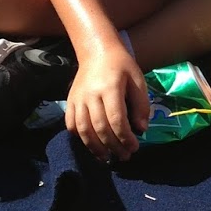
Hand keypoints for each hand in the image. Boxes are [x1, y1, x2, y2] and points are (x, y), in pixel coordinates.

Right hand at [64, 39, 149, 161]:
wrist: (97, 52)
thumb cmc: (121, 66)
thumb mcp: (138, 81)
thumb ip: (141, 105)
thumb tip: (141, 130)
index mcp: (110, 88)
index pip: (116, 119)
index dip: (125, 137)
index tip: (134, 147)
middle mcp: (91, 95)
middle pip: (100, 128)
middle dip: (113, 146)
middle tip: (124, 156)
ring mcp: (77, 99)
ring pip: (83, 129)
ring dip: (95, 148)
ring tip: (107, 158)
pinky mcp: (69, 102)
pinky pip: (71, 124)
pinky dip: (80, 138)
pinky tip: (92, 146)